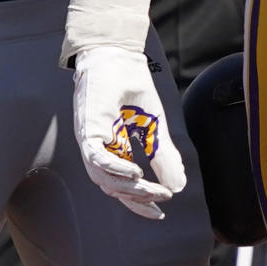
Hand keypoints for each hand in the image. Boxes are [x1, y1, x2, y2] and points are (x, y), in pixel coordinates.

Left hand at [72, 45, 185, 220]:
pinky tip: (135, 173)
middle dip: (137, 198)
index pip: (120, 183)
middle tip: (162, 200)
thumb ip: (163, 153)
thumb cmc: (130, 84)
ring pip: (102, 177)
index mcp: (112, 146)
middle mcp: (98, 145)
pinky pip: (96, 156)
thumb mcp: (154, 124)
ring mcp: (90, 137)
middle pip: (111, 185)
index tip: (160, 211)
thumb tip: (178, 186)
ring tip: (151, 189)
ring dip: (128, 188)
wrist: (119, 53)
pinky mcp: (88, 126)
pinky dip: (115, 168)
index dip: (139, 200)